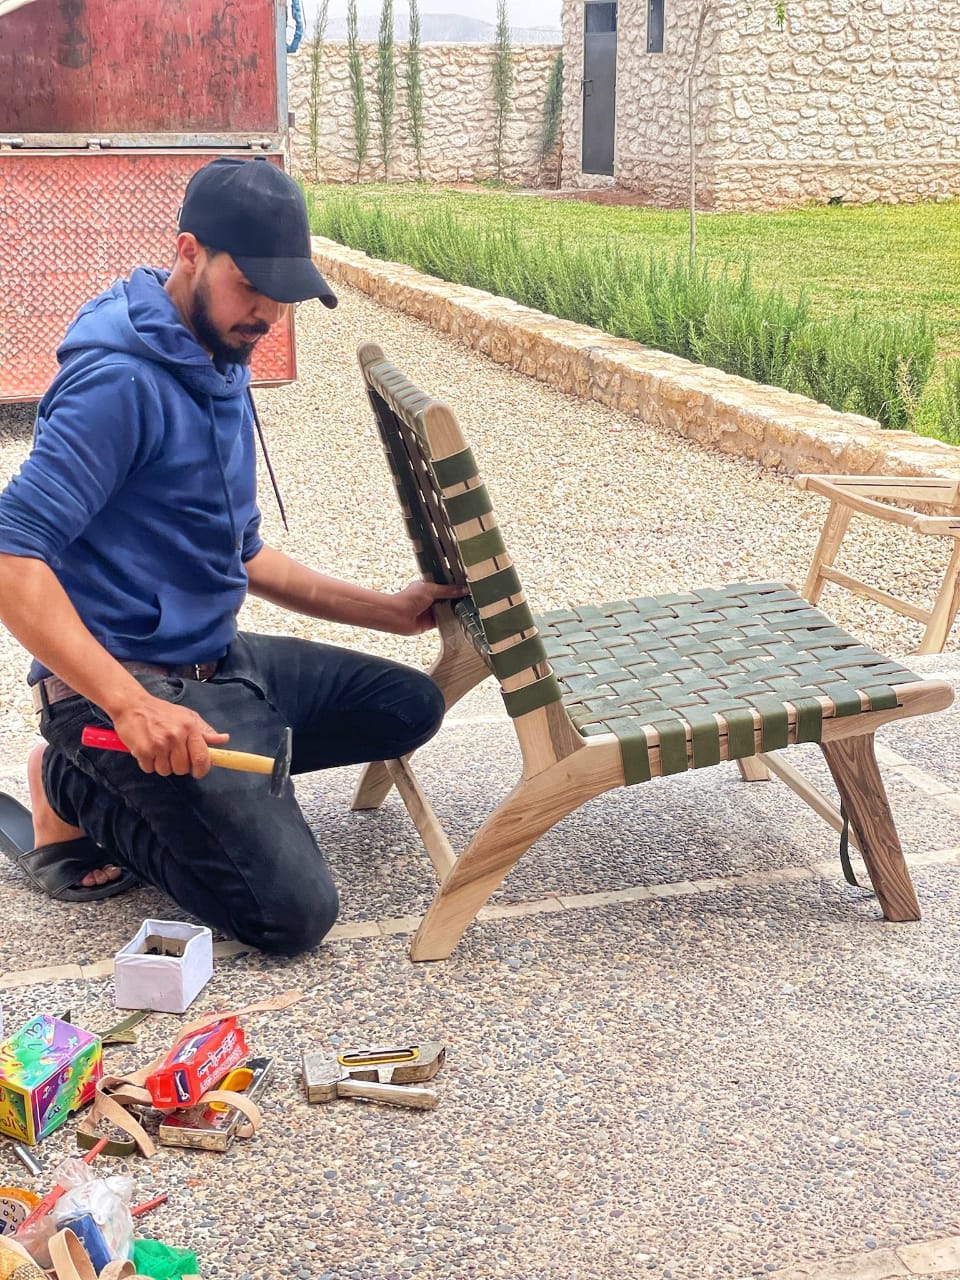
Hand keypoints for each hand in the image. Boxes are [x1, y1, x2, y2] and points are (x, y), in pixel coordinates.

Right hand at [111, 694, 229, 777]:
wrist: (132, 705)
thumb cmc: (161, 711)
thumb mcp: (187, 716)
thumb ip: (205, 731)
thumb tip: (223, 739)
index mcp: (189, 727)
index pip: (202, 757)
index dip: (202, 769)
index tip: (199, 771)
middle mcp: (176, 736)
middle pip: (183, 768)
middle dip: (178, 765)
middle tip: (172, 754)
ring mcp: (159, 744)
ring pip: (166, 771)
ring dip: (162, 765)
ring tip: (158, 750)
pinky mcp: (143, 751)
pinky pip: (150, 769)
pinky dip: (148, 764)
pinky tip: (147, 750)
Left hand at [386, 580, 468, 634]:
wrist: (397, 616)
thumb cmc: (407, 599)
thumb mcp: (431, 589)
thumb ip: (448, 590)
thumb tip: (462, 589)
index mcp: (428, 586)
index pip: (446, 584)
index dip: (455, 585)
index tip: (467, 586)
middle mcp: (430, 598)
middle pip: (448, 598)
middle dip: (457, 598)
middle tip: (470, 598)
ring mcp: (431, 610)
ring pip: (447, 610)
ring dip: (454, 610)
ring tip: (466, 608)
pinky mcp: (431, 622)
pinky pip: (444, 621)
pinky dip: (450, 620)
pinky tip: (458, 618)